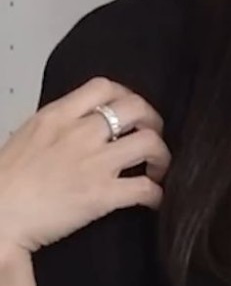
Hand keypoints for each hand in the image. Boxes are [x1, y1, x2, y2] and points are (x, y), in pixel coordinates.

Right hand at [0, 78, 169, 257]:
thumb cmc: (4, 183)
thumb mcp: (27, 136)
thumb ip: (56, 126)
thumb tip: (77, 127)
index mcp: (57, 116)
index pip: (104, 87)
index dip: (126, 95)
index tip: (131, 110)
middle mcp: (80, 133)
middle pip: (137, 108)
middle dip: (152, 121)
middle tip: (152, 136)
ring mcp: (94, 163)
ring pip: (150, 143)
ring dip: (161, 156)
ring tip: (156, 168)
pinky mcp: (102, 195)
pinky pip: (145, 188)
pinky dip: (156, 193)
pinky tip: (153, 199)